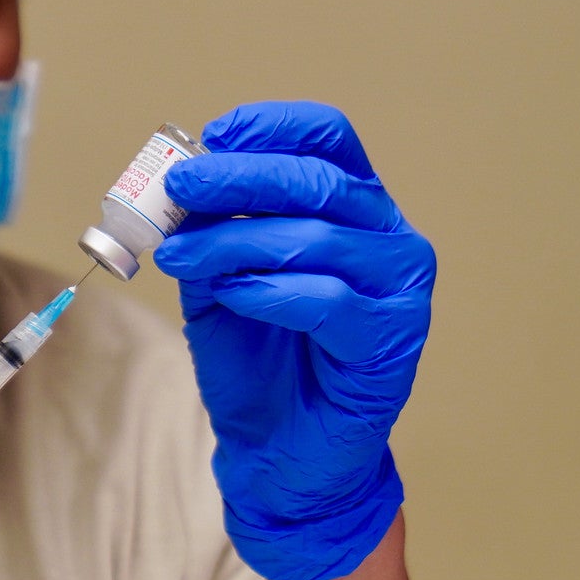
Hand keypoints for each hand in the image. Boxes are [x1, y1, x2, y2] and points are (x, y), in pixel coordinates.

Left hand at [155, 101, 433, 579]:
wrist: (280, 452)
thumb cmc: (259, 363)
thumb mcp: (222, 279)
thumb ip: (211, 229)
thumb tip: (180, 179)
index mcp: (355, 208)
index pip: (329, 138)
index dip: (272, 127)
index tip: (213, 135)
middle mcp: (390, 238)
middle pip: (319, 181)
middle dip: (239, 178)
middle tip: (179, 186)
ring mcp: (400, 289)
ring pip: (317, 238)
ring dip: (236, 242)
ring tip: (181, 256)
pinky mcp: (391, 340)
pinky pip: (327, 299)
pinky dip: (268, 291)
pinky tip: (232, 297)